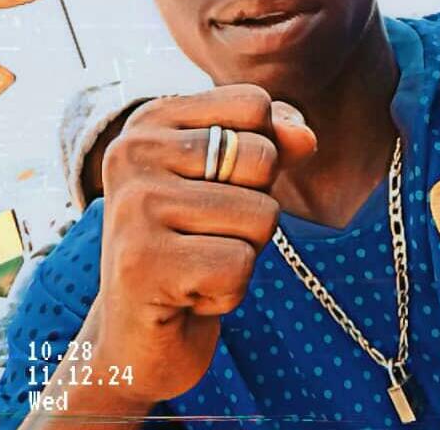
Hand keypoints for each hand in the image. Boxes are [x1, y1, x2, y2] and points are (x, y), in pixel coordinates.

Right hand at [88, 84, 315, 403]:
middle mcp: (133, 151)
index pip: (254, 103)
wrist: (138, 335)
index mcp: (152, 119)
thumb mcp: (233, 181)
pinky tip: (189, 294)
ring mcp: (134, 205)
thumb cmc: (193, 243)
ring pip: (261, 215)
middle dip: (256, 208)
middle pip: (263, 157)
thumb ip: (273, 143)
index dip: (262, 151)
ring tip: (196, 263)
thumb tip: (306, 136)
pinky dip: (229, 290)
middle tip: (207, 234)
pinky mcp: (142, 262)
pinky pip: (240, 265)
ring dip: (244, 252)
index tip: (218, 186)